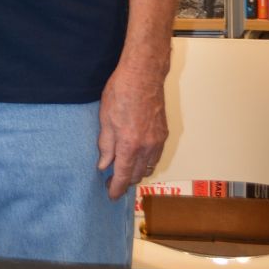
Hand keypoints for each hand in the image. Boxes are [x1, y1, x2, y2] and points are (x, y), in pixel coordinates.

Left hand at [97, 53, 168, 201]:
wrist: (143, 74)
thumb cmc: (121, 92)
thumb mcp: (105, 119)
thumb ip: (106, 146)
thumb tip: (104, 165)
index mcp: (130, 145)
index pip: (124, 176)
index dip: (116, 189)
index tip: (111, 195)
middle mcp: (147, 147)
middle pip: (138, 175)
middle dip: (126, 181)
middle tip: (112, 180)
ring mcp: (158, 140)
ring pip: (149, 167)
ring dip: (137, 171)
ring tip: (124, 168)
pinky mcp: (164, 133)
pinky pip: (156, 155)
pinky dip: (146, 160)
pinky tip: (137, 155)